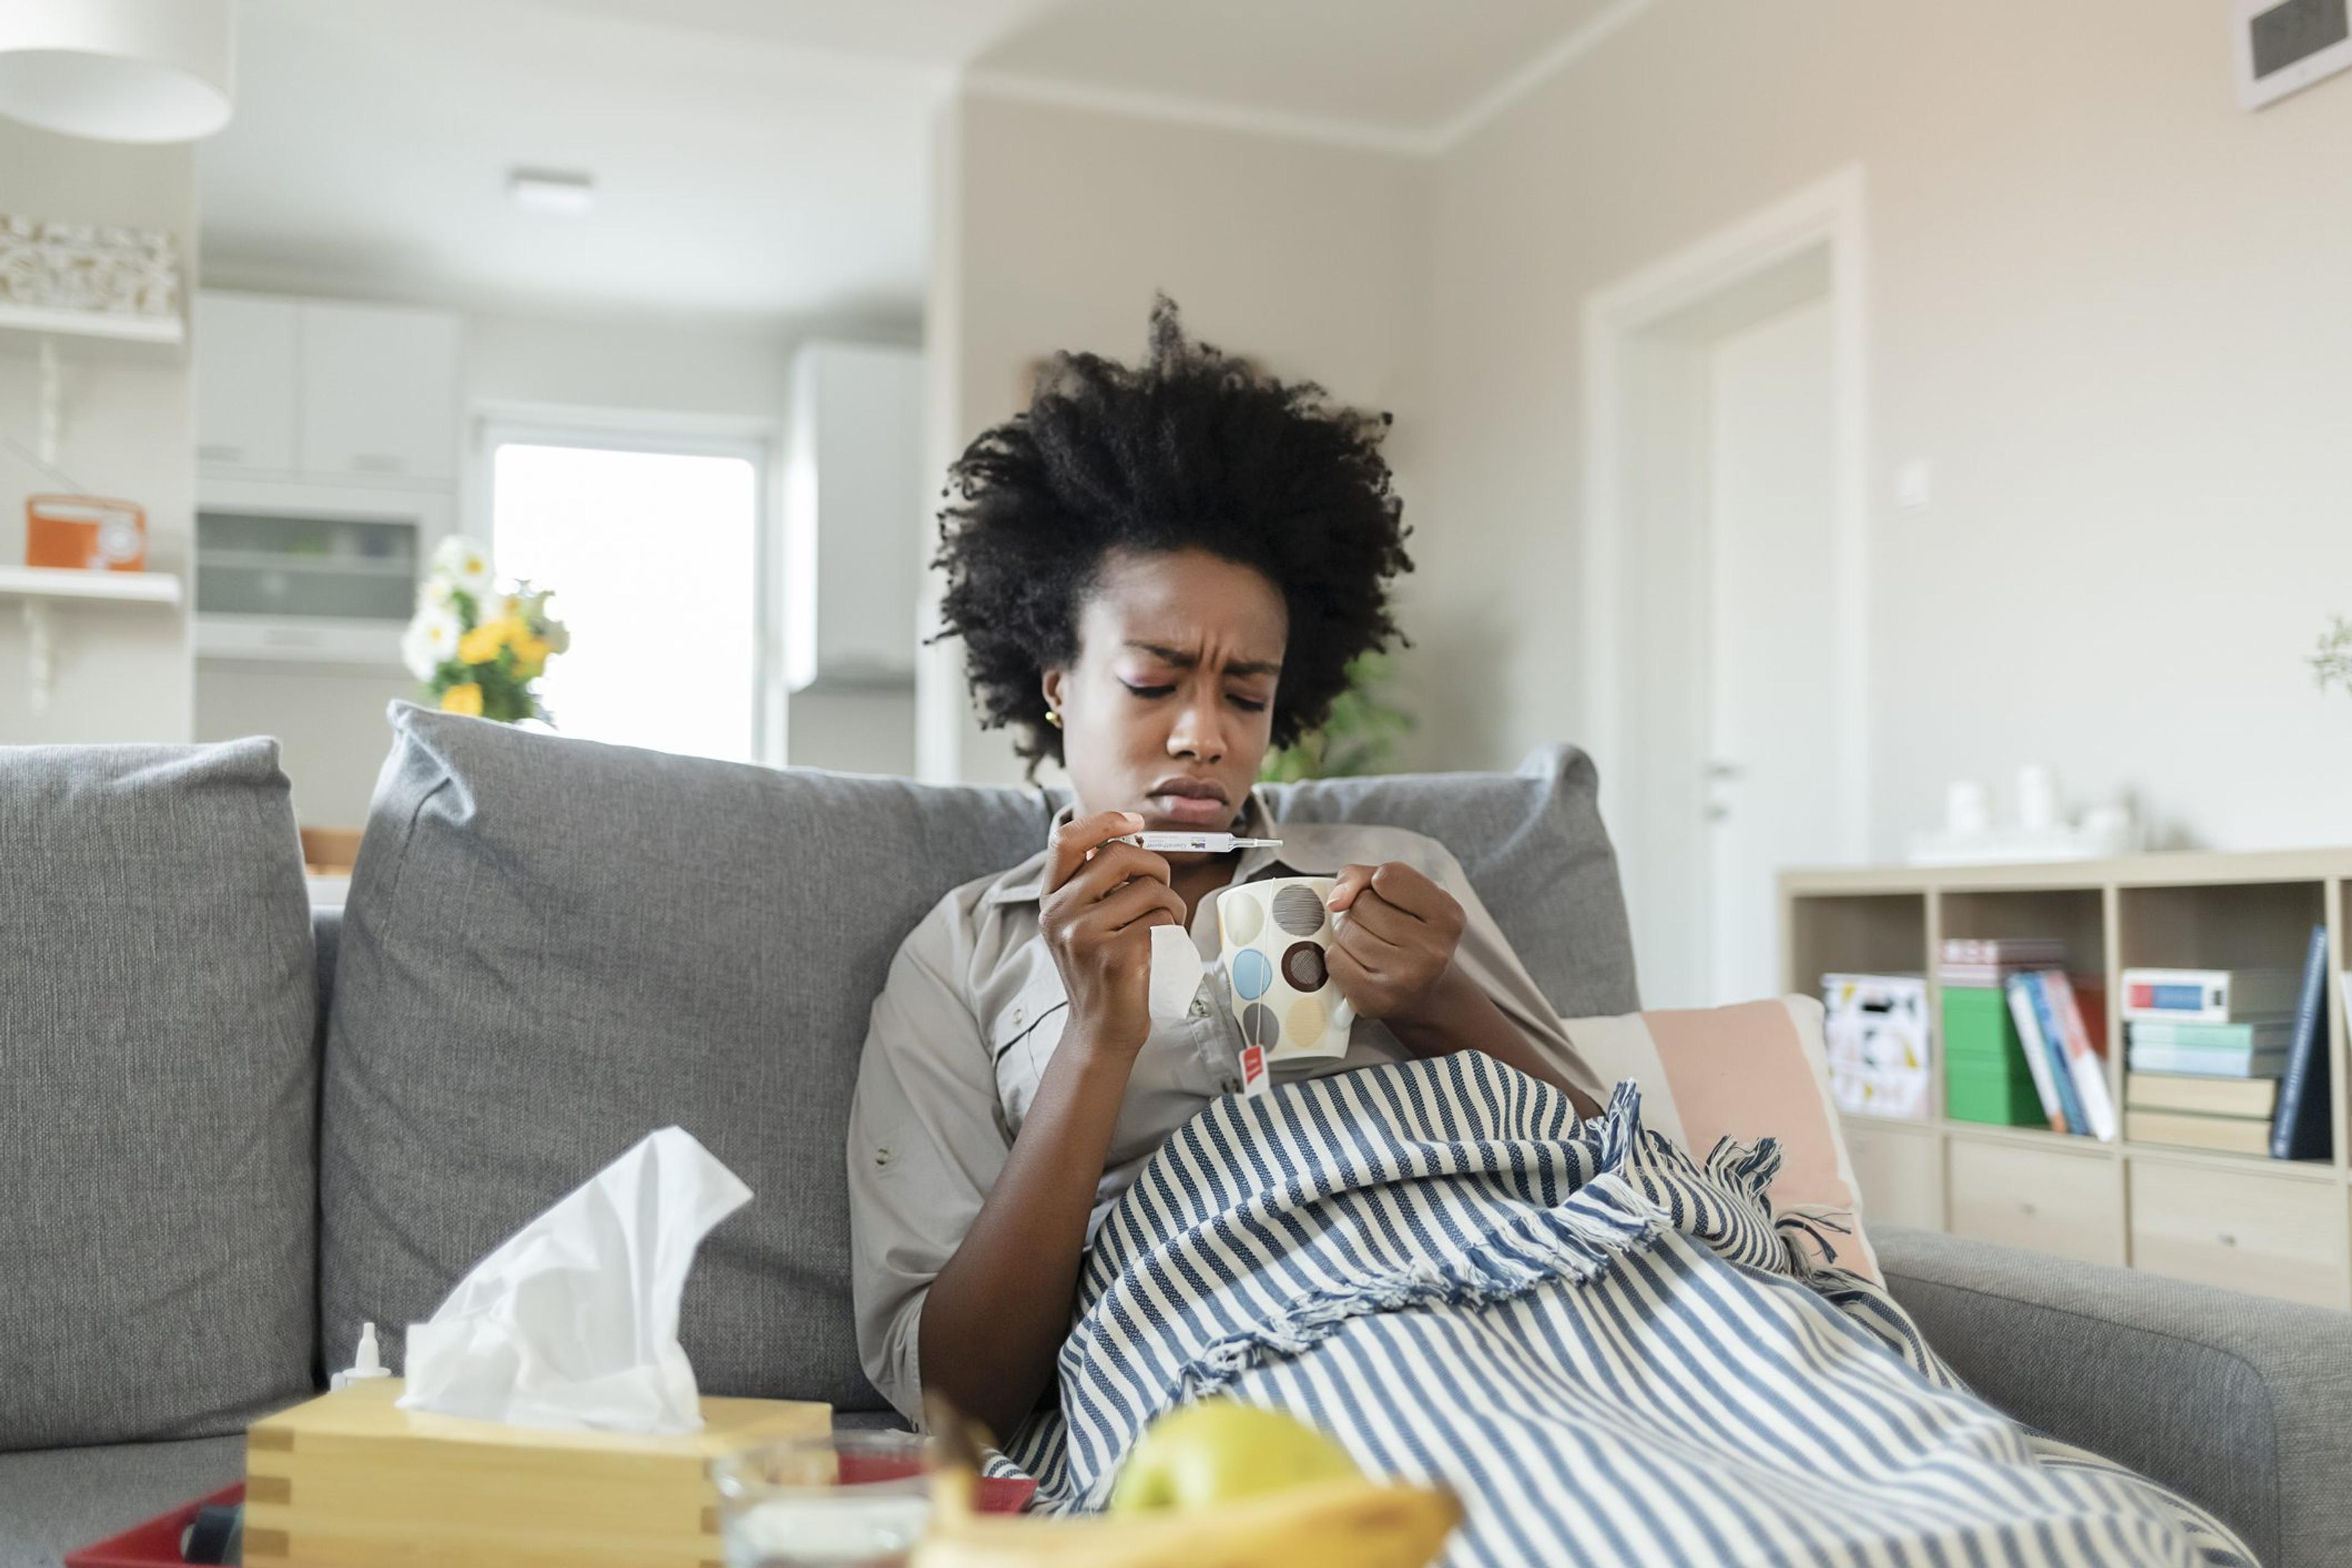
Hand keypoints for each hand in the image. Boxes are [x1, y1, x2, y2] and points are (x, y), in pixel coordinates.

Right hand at [1039, 811, 1186, 1057]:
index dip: (1103, 821)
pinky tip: (1159, 951)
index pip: (1066, 839)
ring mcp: (1085, 935)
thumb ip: (1094, 884)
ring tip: (1160, 930)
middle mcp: (1060, 914)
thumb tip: (1131, 836)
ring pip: (1150, 889)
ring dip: (1171, 905)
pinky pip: (1163, 918)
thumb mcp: (1082, 922)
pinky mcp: (1116, 955)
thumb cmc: (1102, 970)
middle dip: (1155, 866)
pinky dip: (1173, 931)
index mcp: (1050, 900)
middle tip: (1161, 889)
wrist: (1100, 1030)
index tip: (1135, 823)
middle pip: (1119, 855)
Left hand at [1325, 862, 1467, 1023]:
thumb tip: (1336, 901)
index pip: (1387, 876)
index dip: (1378, 884)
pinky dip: (1339, 956)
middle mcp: (1432, 950)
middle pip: (1362, 904)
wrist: (1422, 994)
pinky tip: (1359, 963)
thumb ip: (1363, 876)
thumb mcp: (1403, 894)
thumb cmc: (1408, 933)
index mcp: (1447, 917)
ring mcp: (1405, 979)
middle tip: (1380, 928)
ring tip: (1370, 944)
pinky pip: (1334, 959)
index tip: (1390, 899)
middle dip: (1361, 910)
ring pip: (1345, 930)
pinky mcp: (1376, 1000)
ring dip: (1347, 932)